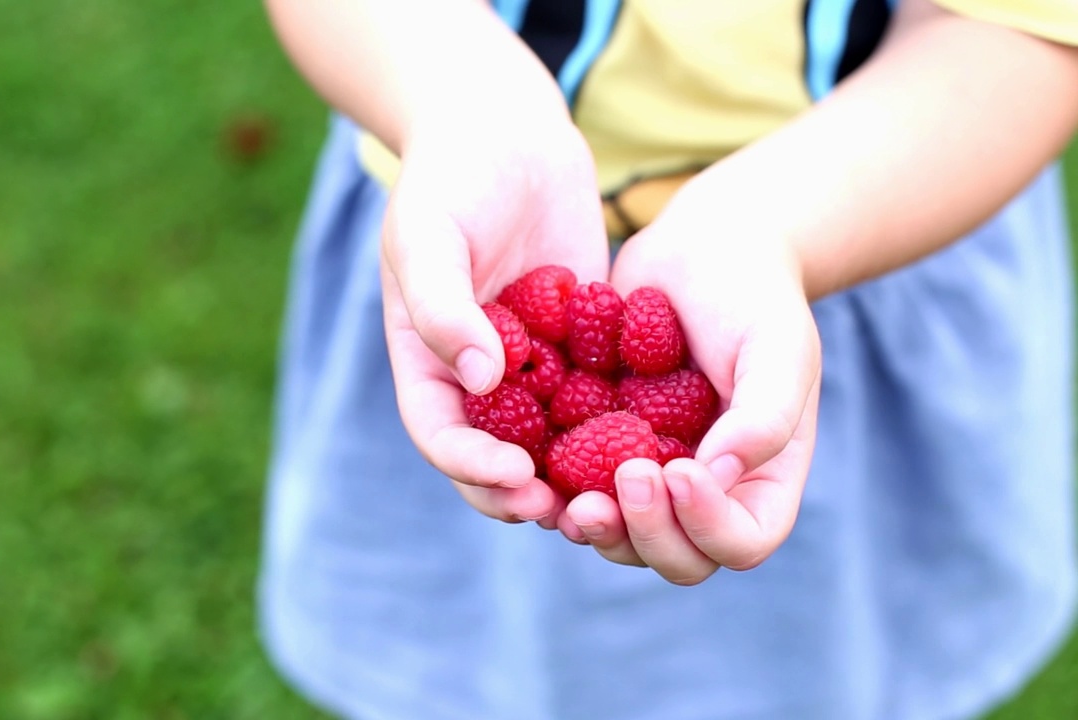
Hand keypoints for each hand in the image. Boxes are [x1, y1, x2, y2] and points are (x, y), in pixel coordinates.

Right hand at [380, 109, 609, 526]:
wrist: (505, 130)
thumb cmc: (452, 177)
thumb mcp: (430, 235)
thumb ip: (442, 307)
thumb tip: (482, 379)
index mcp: (427, 360)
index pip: (443, 435)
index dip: (475, 468)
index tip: (519, 478)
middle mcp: (477, 373)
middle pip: (496, 455)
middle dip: (529, 491)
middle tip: (573, 512)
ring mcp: (531, 362)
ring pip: (552, 438)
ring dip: (578, 474)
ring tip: (618, 496)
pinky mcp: (579, 345)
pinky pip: (596, 395)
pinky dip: (617, 424)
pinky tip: (658, 439)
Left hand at [556, 182, 821, 583]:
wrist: (701, 250)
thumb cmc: (754, 295)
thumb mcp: (778, 346)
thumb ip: (764, 415)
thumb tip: (719, 476)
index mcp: (758, 479)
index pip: (741, 541)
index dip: (709, 527)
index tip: (679, 470)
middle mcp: (703, 492)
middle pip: (676, 557)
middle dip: (646, 533)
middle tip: (624, 479)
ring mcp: (648, 475)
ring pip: (619, 537)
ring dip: (598, 527)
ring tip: (571, 496)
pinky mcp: (595, 449)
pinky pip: (573, 490)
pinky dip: (556, 488)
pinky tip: (532, 463)